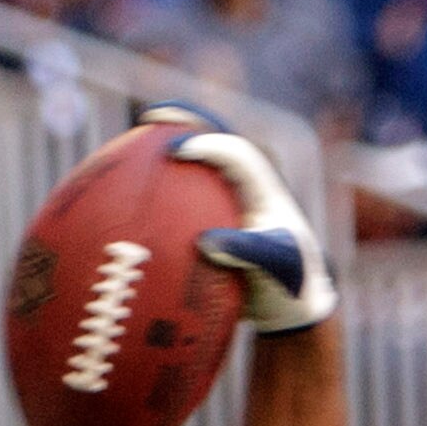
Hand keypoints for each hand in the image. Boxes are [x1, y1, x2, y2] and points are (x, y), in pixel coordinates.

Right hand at [140, 104, 336, 332]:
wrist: (295, 307)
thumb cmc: (290, 288)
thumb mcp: (275, 270)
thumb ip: (247, 251)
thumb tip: (205, 242)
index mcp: (264, 190)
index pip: (236, 154)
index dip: (209, 147)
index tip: (177, 150)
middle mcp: (246, 188)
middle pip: (214, 141)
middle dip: (185, 124)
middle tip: (151, 118)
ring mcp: (230, 202)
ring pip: (199, 166)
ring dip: (169, 149)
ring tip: (136, 145)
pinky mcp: (218, 221)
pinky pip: (186, 199)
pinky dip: (161, 194)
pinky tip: (132, 206)